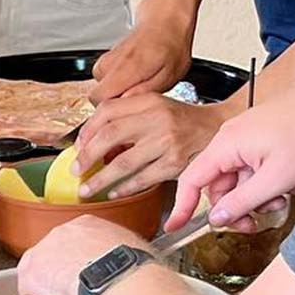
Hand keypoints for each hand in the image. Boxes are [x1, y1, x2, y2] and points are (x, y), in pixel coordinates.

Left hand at [16, 217, 148, 294]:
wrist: (113, 276)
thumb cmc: (131, 267)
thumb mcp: (134, 252)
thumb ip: (125, 256)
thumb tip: (137, 269)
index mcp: (88, 225)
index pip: (77, 240)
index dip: (79, 259)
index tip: (83, 272)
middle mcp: (62, 232)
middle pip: (55, 253)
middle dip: (61, 271)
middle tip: (70, 289)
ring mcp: (43, 250)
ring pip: (39, 269)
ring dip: (47, 286)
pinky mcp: (32, 272)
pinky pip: (28, 289)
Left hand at [76, 96, 232, 200]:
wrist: (218, 128)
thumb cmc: (183, 120)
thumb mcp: (156, 106)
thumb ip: (128, 116)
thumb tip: (92, 139)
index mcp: (148, 102)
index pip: (107, 112)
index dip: (87, 131)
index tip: (78, 147)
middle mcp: (157, 119)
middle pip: (109, 136)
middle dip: (87, 156)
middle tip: (76, 170)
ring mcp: (167, 142)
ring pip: (124, 162)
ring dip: (101, 179)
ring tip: (87, 188)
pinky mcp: (176, 163)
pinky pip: (143, 178)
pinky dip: (125, 188)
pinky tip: (114, 191)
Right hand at [89, 17, 193, 102]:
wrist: (165, 21)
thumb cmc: (171, 46)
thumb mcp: (169, 75)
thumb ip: (145, 92)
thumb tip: (127, 105)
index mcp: (126, 67)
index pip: (99, 98)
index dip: (111, 111)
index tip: (126, 113)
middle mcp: (110, 64)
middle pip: (97, 98)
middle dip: (115, 104)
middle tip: (137, 101)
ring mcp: (105, 61)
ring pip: (101, 90)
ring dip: (118, 94)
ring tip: (139, 86)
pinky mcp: (105, 61)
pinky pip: (104, 83)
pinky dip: (117, 85)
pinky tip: (134, 79)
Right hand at [167, 83, 294, 231]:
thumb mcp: (277, 178)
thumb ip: (243, 201)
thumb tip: (217, 218)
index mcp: (226, 145)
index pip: (192, 180)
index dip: (181, 206)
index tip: (174, 226)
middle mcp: (231, 140)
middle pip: (220, 185)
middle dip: (239, 206)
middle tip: (257, 222)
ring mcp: (248, 138)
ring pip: (241, 179)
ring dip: (260, 195)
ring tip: (286, 194)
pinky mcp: (263, 139)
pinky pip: (256, 168)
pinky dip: (270, 181)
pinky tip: (293, 179)